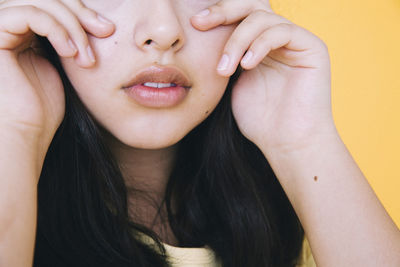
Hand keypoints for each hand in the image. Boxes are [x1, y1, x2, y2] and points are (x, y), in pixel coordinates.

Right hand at [0, 0, 113, 153]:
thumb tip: (97, 21)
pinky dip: (57, 30)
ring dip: (73, 27)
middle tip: (105, 32)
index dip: (82, 10)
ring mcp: (1, 29)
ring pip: (41, 3)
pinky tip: (71, 53)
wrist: (29, 130)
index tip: (108, 29)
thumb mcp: (67, 63)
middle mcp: (11, 24)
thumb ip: (72, 38)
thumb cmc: (46, 105)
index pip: (55, 2)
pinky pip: (30, 15)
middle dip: (81, 14)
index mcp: (26, 29)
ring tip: (86, 58)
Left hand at [191, 0, 334, 151]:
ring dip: (237, 41)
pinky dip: (259, 45)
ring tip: (224, 69)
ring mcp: (296, 42)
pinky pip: (282, 32)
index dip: (218, 15)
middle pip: (252, 6)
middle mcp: (278, 40)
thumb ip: (225, 59)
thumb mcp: (231, 85)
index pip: (239, 17)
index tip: (194, 25)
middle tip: (200, 23)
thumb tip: (202, 37)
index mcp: (260, 46)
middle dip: (223, 11)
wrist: (286, 143)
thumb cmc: (259, 121)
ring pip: (262, 18)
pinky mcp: (312, 48)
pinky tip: (246, 66)